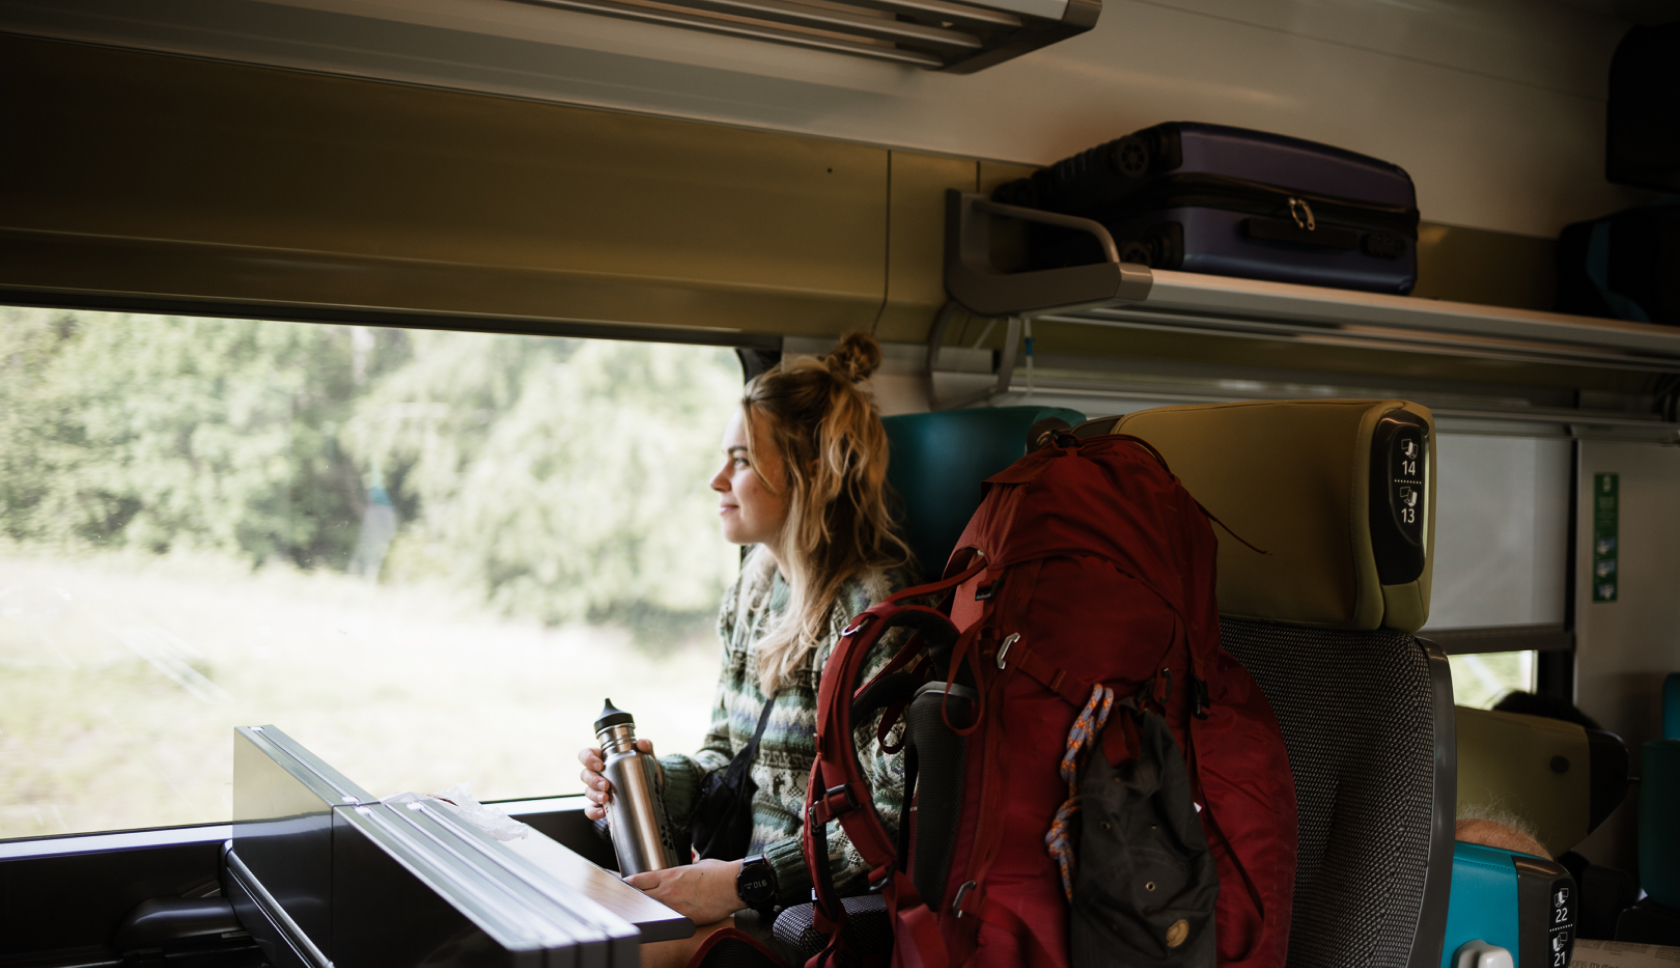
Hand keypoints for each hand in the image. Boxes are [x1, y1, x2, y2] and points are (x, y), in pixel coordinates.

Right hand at [577, 740, 657, 820]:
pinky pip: (591, 809)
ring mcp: (598, 790)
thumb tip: (642, 743)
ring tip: (606, 798)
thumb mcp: (646, 756)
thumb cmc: (643, 768)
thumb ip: (646, 745)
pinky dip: (594, 812)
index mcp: (602, 758)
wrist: (651, 789)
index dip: (588, 759)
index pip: (586, 754)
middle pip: (585, 775)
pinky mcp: (602, 805)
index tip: (600, 765)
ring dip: (594, 795)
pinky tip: (603, 812)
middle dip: (593, 780)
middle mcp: (597, 774)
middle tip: (606, 785)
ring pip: (587, 791)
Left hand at [625, 859, 744, 924]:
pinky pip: (668, 921)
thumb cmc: (719, 873)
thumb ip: (684, 871)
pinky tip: (661, 921)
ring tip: (642, 912)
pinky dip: (663, 921)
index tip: (621, 885)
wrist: (734, 885)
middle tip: (625, 901)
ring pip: (651, 910)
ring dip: (646, 911)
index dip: (626, 883)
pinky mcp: (685, 919)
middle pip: (639, 896)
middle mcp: (668, 891)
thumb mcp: (697, 865)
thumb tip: (682, 874)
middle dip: (631, 898)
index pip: (638, 880)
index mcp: (669, 875)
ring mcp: (675, 907)